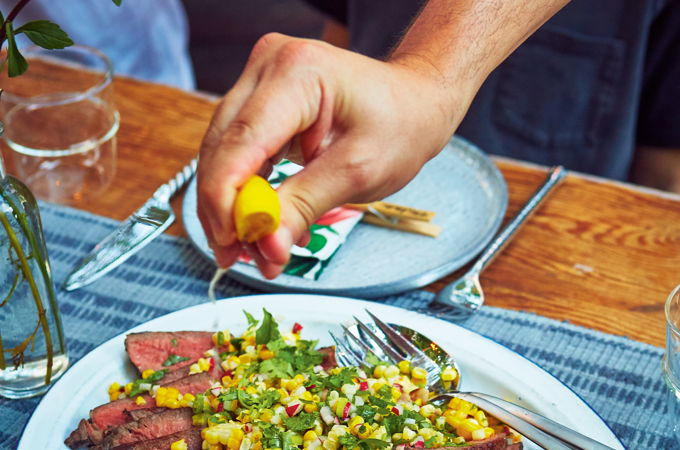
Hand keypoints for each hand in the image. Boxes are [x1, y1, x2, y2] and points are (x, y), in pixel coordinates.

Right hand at [197, 32, 470, 278]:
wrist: (415, 102)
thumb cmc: (400, 123)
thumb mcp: (358, 172)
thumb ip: (305, 207)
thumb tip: (266, 245)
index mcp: (298, 72)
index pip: (242, 141)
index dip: (225, 196)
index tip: (230, 241)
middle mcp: (270, 65)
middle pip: (223, 146)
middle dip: (225, 208)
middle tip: (236, 254)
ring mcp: (261, 78)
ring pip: (224, 151)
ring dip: (233, 204)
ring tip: (254, 246)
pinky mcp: (261, 98)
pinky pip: (238, 149)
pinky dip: (247, 189)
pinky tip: (265, 220)